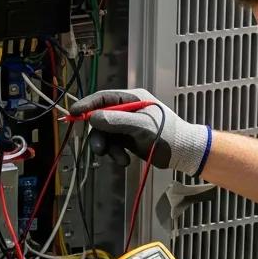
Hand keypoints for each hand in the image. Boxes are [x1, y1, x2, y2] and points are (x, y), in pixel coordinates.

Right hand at [67, 88, 211, 175]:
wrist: (184, 152)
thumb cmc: (168, 135)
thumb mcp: (141, 127)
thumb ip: (117, 121)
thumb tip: (93, 117)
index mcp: (132, 99)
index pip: (104, 98)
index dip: (87, 105)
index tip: (73, 113)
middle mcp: (128, 110)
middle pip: (100, 118)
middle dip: (99, 135)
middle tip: (99, 150)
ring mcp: (127, 125)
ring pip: (105, 134)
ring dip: (108, 148)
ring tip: (119, 159)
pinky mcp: (128, 139)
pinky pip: (113, 145)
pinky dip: (116, 154)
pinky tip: (125, 161)